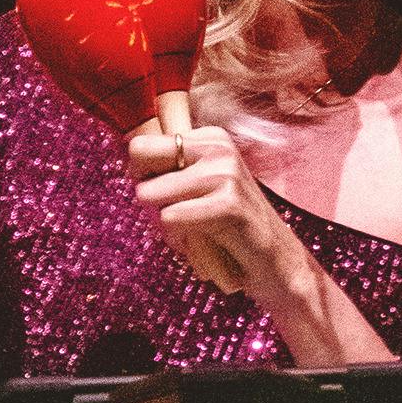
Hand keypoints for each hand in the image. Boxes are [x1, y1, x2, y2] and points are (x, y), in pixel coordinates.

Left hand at [127, 127, 309, 304]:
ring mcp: (225, 172)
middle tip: (178, 217)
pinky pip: (170, 218)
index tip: (169, 198)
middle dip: (147, 196)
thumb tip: (124, 154)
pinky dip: (179, 239)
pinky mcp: (229, 203)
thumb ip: (165, 170)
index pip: (141, 146)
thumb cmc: (227, 230)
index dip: (143, 178)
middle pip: (139, 160)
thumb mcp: (197, 190)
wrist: (277, 264)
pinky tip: (205, 245)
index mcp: (210, 137)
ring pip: (150, 194)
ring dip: (164, 224)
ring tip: (195, 233)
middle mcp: (217, 146)